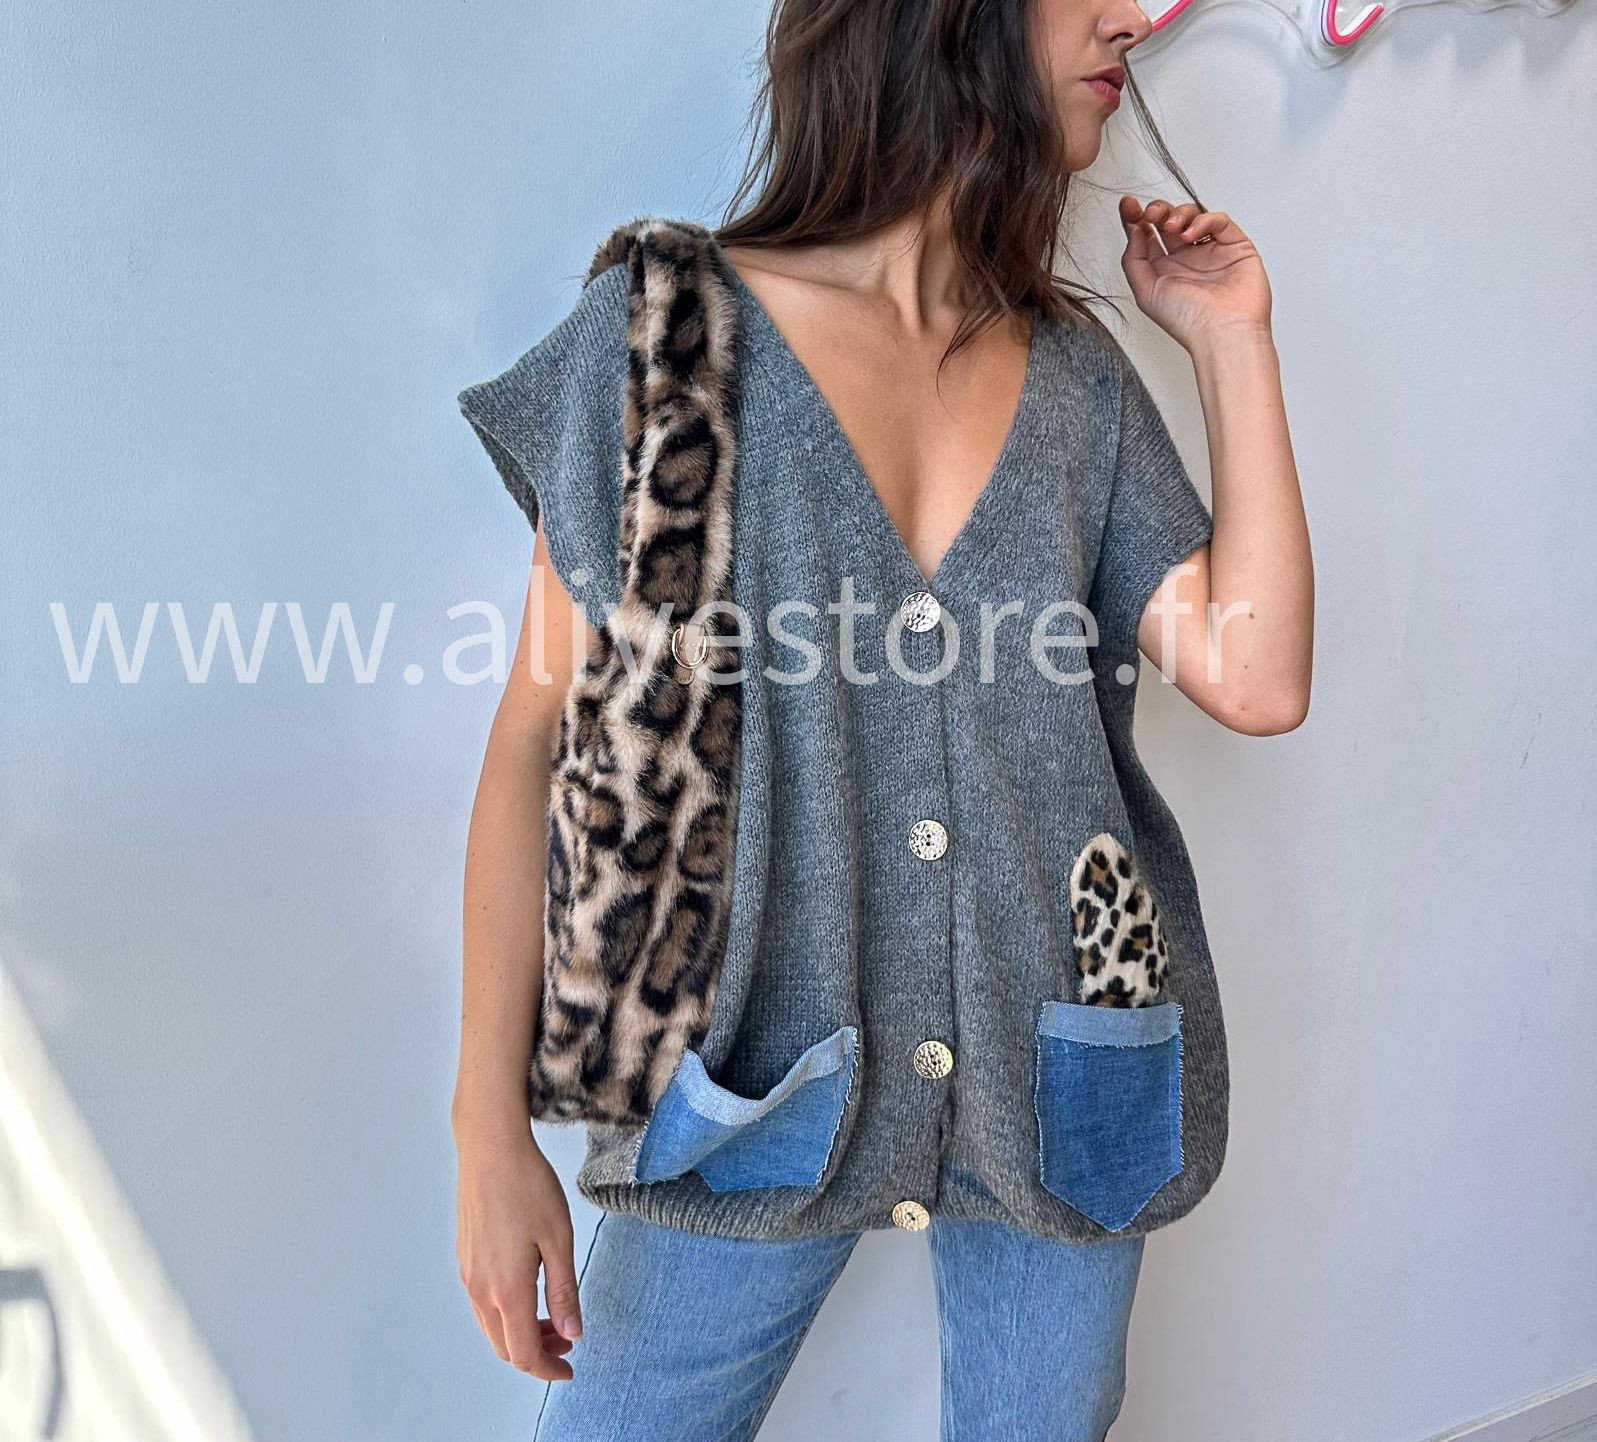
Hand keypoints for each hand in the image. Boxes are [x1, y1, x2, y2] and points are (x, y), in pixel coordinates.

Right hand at [456, 1121, 582, 1380]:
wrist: (490, 1148)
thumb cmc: (529, 1186)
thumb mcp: (559, 1239)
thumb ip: (564, 1291)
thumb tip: (572, 1332)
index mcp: (507, 1289)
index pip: (524, 1353)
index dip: (548, 1369)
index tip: (571, 1368)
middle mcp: (480, 1289)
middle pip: (504, 1346)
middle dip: (537, 1353)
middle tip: (568, 1340)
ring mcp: (468, 1273)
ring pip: (491, 1327)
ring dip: (520, 1333)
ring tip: (552, 1317)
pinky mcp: (465, 1257)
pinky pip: (482, 1304)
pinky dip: (506, 1314)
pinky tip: (529, 1290)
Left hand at [1118, 196, 1272, 353]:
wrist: (1222, 331)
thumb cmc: (1187, 321)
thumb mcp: (1146, 291)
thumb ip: (1134, 259)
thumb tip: (1133, 230)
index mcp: (1165, 272)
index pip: (1149, 237)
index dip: (1136, 219)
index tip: (1128, 205)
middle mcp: (1187, 260)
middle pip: (1169, 222)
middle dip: (1157, 211)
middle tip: (1150, 213)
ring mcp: (1211, 252)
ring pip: (1194, 216)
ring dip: (1178, 213)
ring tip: (1171, 226)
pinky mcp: (1235, 246)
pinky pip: (1219, 221)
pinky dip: (1204, 220)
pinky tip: (1192, 234)